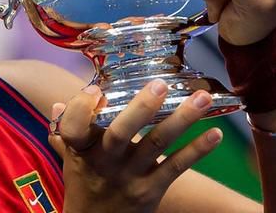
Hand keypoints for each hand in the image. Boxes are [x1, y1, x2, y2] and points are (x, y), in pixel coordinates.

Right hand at [48, 80, 222, 212]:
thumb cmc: (85, 184)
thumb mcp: (71, 158)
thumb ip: (67, 131)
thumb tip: (60, 101)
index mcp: (80, 149)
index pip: (73, 126)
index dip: (81, 107)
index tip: (95, 89)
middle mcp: (104, 162)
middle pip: (121, 132)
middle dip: (142, 107)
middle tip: (161, 84)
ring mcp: (129, 177)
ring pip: (156, 143)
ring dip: (182, 119)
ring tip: (202, 98)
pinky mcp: (151, 191)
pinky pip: (176, 167)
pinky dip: (197, 150)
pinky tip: (216, 134)